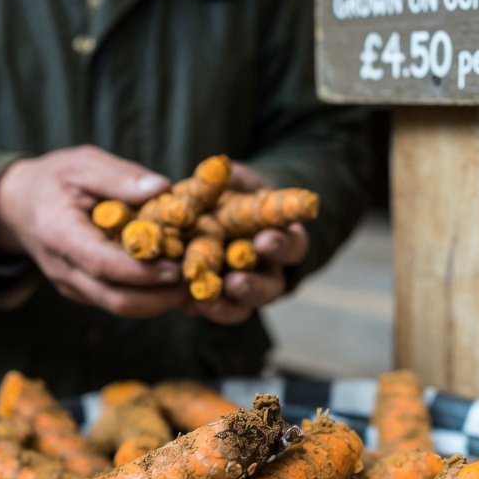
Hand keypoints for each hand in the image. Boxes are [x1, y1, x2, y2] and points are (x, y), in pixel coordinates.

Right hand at [0, 147, 187, 317]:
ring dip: (159, 300)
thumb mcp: (82, 163)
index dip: (142, 270)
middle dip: (160, 296)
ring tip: (192, 280)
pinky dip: (148, 295)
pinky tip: (172, 279)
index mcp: (59, 233)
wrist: (19, 207)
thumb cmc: (54, 180)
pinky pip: (118, 301)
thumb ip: (119, 176)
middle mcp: (63, 269)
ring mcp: (72, 286)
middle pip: (116, 299)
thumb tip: (162, 188)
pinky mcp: (84, 292)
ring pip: (120, 306)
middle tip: (196, 280)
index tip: (178, 265)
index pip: (102, 263)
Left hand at [187, 160, 309, 324]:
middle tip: (235, 282)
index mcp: (281, 236)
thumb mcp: (233, 179)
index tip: (264, 241)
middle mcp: (268, 269)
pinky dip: (201, 308)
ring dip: (227, 304)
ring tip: (206, 300)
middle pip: (271, 286)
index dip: (281, 246)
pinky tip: (187, 306)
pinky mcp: (218, 298)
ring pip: (243, 305)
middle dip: (254, 286)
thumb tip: (221, 169)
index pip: (291, 245)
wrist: (212, 212)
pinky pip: (214, 309)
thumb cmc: (231, 192)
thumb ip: (231, 178)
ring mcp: (244, 287)